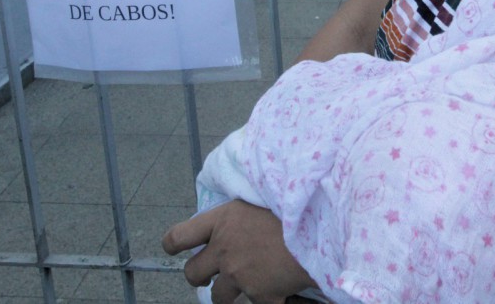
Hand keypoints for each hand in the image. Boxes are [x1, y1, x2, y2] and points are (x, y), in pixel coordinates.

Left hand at [163, 200, 315, 303]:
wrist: (322, 227)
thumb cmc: (294, 207)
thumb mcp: (258, 199)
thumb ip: (238, 216)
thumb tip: (231, 224)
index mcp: (222, 221)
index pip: (179, 236)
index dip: (172, 245)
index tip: (174, 250)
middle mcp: (224, 249)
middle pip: (191, 273)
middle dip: (199, 276)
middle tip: (212, 275)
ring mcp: (240, 275)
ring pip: (218, 298)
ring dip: (229, 294)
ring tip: (247, 284)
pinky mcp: (260, 296)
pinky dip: (266, 300)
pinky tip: (277, 290)